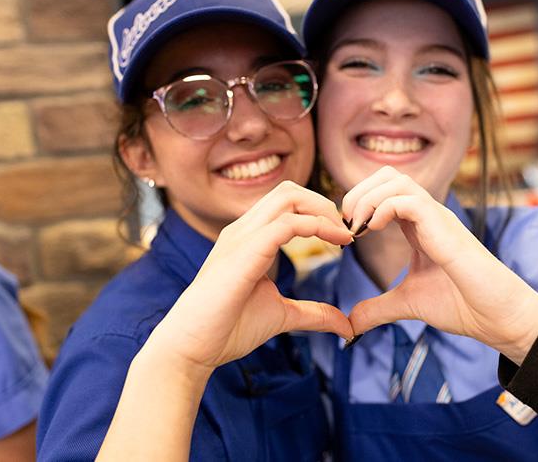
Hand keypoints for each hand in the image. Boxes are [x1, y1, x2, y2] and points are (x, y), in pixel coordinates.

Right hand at [149, 181, 353, 374]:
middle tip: (345, 232)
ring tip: (342, 235)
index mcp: (249, 237)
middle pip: (289, 190)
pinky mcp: (245, 251)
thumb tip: (346, 326)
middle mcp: (243, 229)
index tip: (344, 238)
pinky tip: (333, 243)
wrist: (192, 347)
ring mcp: (242, 236)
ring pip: (288, 196)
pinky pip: (286, 223)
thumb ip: (313, 314)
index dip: (319, 211)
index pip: (287, 202)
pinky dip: (316, 226)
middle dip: (324, 204)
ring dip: (322, 210)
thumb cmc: (226, 329)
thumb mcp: (282, 316)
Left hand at [344, 167, 537, 363]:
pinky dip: (384, 208)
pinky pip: (410, 200)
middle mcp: (428, 215)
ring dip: (368, 197)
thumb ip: (378, 309)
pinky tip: (373, 229)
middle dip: (358, 191)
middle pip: (388, 175)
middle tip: (346, 222)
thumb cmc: (462, 305)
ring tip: (356, 225)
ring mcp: (437, 217)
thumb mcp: (407, 304)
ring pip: (397, 179)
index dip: (359, 202)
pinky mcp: (444, 227)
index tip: (346, 231)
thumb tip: (351, 324)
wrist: (495, 317)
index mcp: (419, 226)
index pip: (385, 190)